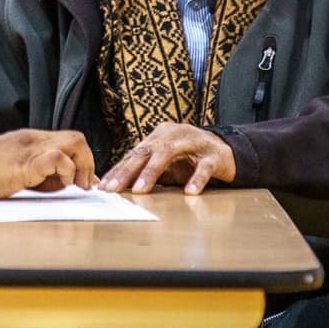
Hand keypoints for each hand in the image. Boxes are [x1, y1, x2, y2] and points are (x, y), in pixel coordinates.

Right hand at [0, 129, 95, 199]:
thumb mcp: (11, 170)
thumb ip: (33, 173)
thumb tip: (58, 183)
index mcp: (29, 140)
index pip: (67, 141)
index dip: (81, 161)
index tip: (84, 181)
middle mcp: (33, 139)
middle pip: (77, 138)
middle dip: (87, 162)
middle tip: (82, 185)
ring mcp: (31, 149)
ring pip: (75, 142)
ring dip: (82, 166)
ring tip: (74, 185)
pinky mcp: (26, 163)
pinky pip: (58, 158)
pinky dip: (66, 171)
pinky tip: (58, 184)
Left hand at [98, 123, 235, 194]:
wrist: (225, 151)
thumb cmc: (190, 160)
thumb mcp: (166, 165)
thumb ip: (146, 172)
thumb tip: (119, 188)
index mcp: (158, 137)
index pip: (134, 154)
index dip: (118, 170)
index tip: (103, 187)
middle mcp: (173, 135)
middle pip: (145, 151)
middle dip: (127, 171)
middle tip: (114, 189)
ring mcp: (193, 143)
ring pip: (168, 153)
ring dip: (152, 172)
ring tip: (140, 190)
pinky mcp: (213, 155)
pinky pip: (204, 167)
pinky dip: (196, 179)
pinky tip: (189, 192)